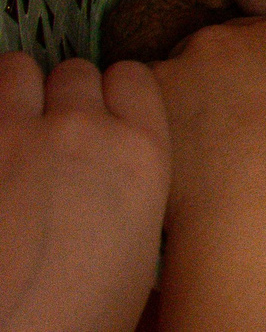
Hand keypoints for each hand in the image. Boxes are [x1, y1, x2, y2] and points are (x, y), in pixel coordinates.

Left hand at [0, 54, 168, 331]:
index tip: (103, 119)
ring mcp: (14, 135)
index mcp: (140, 155)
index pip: (132, 77)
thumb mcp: (137, 259)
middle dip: (62, 98)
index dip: (114, 96)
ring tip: (8, 132)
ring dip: (13, 94)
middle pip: (74, 72)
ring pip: (15, 70)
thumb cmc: (77, 316)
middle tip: (50, 137)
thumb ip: (135, 201)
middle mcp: (82, 130)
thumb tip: (123, 196)